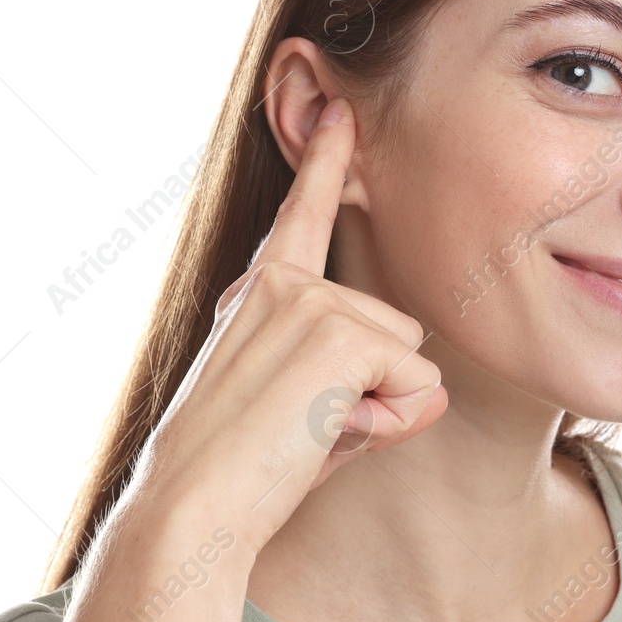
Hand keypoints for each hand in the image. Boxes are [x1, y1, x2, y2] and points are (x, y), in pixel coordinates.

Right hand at [122, 96, 449, 556]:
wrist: (191, 515)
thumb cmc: (243, 479)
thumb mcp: (306, 417)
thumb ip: (367, 388)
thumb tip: (431, 389)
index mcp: (261, 295)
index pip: (302, 216)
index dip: (326, 161)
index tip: (339, 107)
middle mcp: (281, 285)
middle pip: (400, 331)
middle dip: (378, 393)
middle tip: (302, 431)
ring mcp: (308, 302)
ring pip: (412, 360)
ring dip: (381, 411)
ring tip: (306, 435)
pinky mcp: (335, 333)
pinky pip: (416, 386)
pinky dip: (386, 425)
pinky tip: (320, 435)